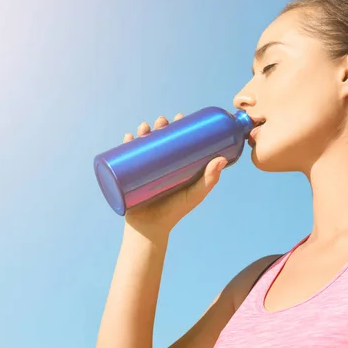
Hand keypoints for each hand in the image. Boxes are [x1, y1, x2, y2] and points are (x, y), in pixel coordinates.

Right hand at [123, 113, 227, 232]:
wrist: (150, 229)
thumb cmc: (174, 213)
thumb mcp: (194, 195)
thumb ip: (209, 180)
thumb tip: (221, 159)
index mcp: (174, 165)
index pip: (176, 140)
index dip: (177, 126)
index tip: (180, 117)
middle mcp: (159, 164)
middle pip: (158, 139)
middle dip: (159, 125)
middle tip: (162, 122)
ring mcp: (144, 169)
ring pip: (142, 144)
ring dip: (142, 131)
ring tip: (144, 128)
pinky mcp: (129, 176)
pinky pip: (125, 157)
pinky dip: (125, 145)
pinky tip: (127, 137)